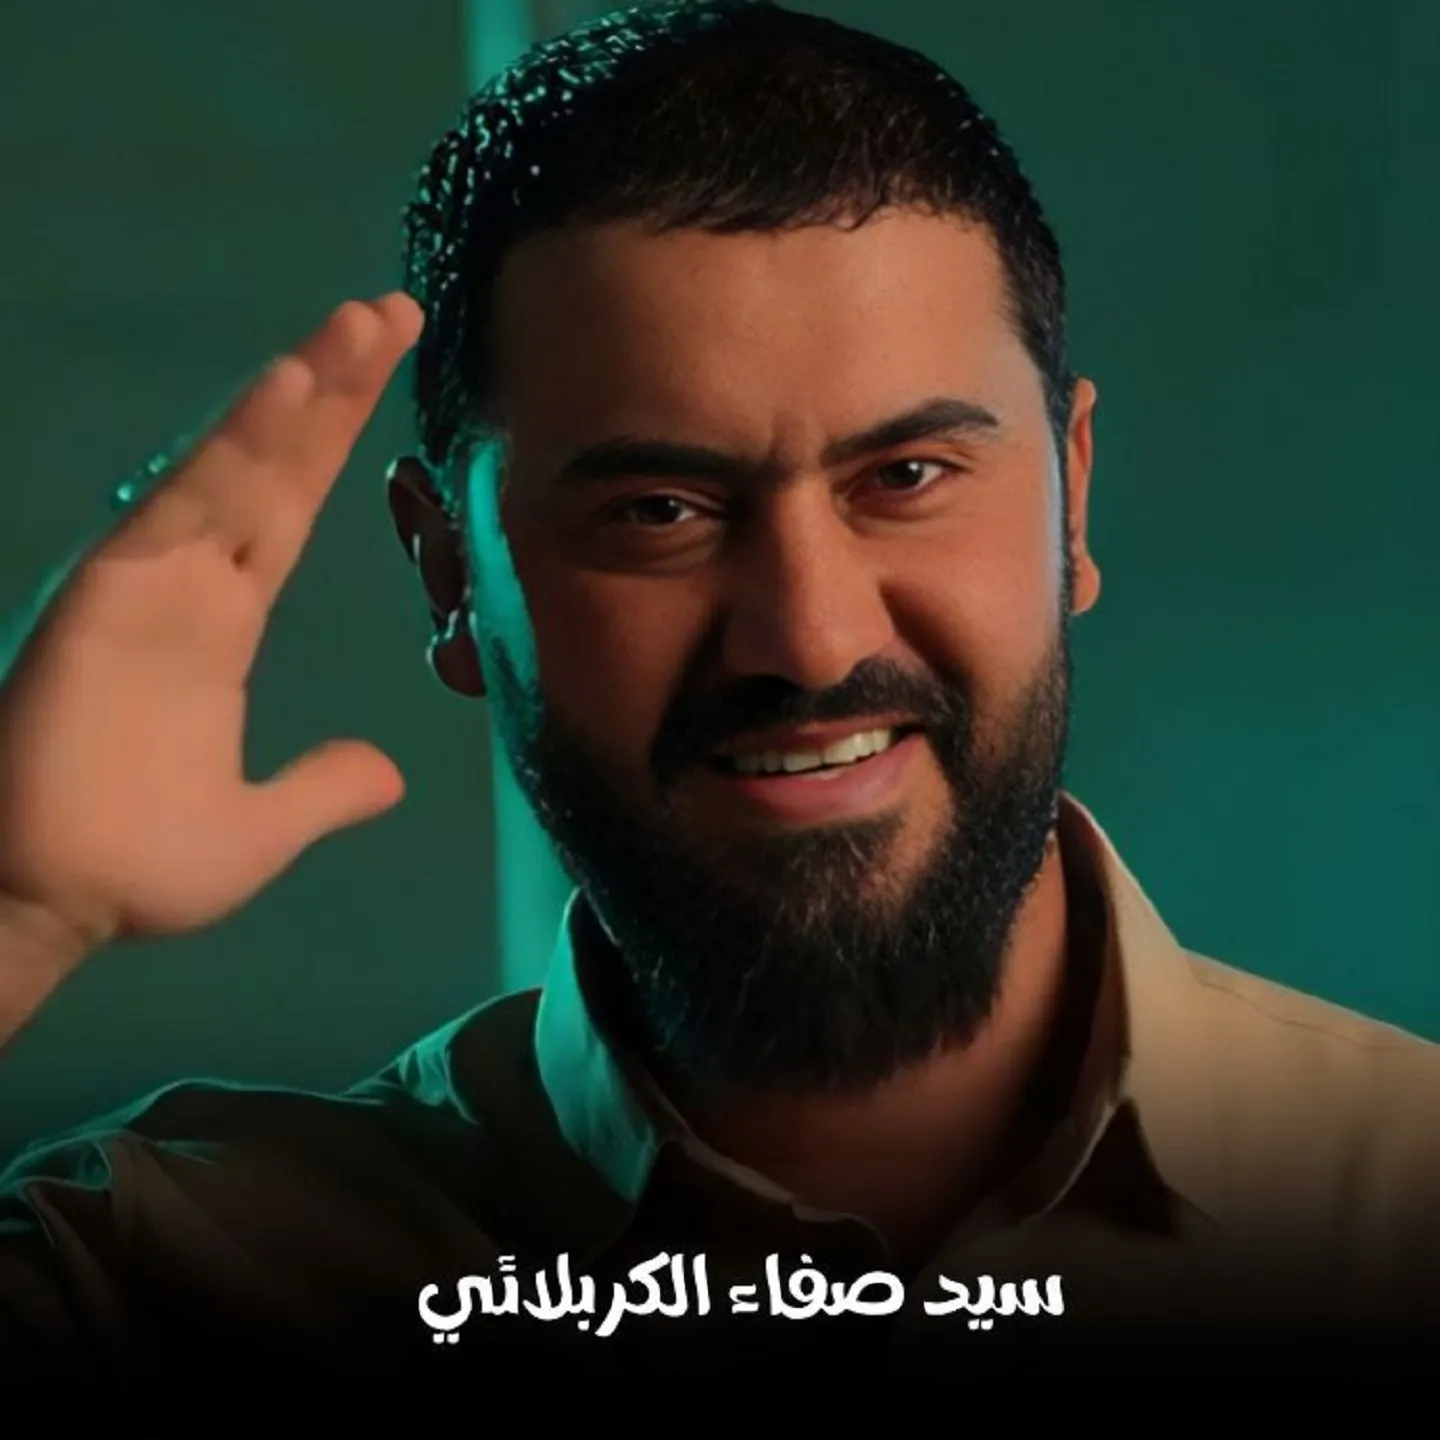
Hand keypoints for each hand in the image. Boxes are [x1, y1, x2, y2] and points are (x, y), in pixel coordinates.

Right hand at [0, 294, 422, 954]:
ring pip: (238, 468)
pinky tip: (284, 389)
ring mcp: (154, 581)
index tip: (379, 373)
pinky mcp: (111, 593)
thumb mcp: (261, 831)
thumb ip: (320, 789)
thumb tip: (385, 773)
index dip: (334, 441)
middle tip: (388, 311)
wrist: (55, 906)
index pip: (293, 510)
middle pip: (277, 468)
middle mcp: (196, 585)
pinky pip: (185, 506)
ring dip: (297, 396)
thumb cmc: (139, 867)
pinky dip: (233, 447)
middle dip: (331, 390)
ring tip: (358, 327)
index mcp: (228, 623)